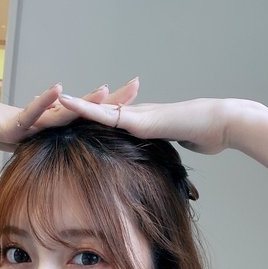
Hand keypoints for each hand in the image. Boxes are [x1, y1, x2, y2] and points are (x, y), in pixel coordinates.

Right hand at [0, 78, 139, 151]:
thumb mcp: (29, 144)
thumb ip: (46, 147)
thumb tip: (61, 160)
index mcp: (55, 124)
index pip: (89, 117)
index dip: (112, 110)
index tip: (137, 103)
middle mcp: (49, 117)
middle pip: (86, 108)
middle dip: (112, 99)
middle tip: (138, 85)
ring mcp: (35, 119)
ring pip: (65, 109)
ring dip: (85, 100)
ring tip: (106, 90)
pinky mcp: (17, 122)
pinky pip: (34, 111)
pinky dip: (45, 101)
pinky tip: (59, 90)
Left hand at [57, 95, 231, 154]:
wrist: (220, 123)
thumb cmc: (206, 136)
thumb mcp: (178, 150)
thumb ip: (165, 155)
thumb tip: (160, 169)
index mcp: (141, 123)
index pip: (110, 121)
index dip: (91, 119)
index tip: (74, 119)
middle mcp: (134, 115)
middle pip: (98, 111)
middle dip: (75, 109)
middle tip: (51, 104)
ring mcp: (135, 115)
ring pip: (96, 108)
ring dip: (72, 104)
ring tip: (47, 99)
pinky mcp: (138, 119)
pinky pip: (105, 113)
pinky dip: (84, 108)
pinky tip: (65, 104)